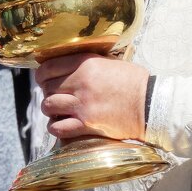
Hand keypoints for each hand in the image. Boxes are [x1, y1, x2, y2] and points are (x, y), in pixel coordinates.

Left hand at [35, 54, 149, 141]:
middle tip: (55, 96)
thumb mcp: (108, 62)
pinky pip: (58, 128)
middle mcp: (80, 82)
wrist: (150, 103)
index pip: (48, 67)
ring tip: (57, 111)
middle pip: (47, 88)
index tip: (43, 80)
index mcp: (85, 63)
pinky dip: (55, 127)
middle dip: (48, 92)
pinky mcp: (87, 124)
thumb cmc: (133, 81)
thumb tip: (65, 67)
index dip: (41, 75)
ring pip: (48, 106)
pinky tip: (60, 125)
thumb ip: (85, 64)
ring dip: (50, 109)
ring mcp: (82, 104)